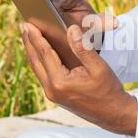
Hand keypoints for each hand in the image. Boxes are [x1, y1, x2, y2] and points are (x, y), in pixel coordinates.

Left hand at [20, 22, 136, 135]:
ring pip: (38, 69)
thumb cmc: (108, 91)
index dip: (36, 37)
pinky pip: (43, 75)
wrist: (113, 114)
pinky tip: (42, 53)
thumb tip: (71, 29)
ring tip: (29, 36)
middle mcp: (51, 90)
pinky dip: (40, 61)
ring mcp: (52, 95)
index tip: (27, 23)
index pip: (44, 54)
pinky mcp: (56, 96)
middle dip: (29, 42)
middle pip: (35, 61)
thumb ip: (83, 48)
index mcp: (60, 82)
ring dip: (33, 51)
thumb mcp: (98, 67)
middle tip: (23, 25)